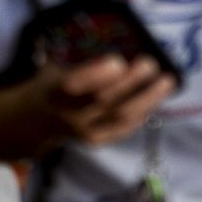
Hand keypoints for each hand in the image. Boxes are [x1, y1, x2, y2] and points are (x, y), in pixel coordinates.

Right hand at [35, 54, 174, 147]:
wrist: (35, 121)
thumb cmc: (50, 86)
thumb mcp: (56, 68)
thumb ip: (84, 67)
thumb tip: (121, 62)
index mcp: (54, 91)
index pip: (75, 85)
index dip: (98, 74)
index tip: (118, 60)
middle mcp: (68, 114)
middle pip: (103, 99)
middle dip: (131, 81)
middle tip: (150, 63)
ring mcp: (83, 130)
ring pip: (120, 116)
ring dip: (147, 98)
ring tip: (166, 82)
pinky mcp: (96, 141)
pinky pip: (124, 128)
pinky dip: (141, 113)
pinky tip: (154, 101)